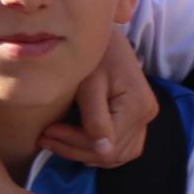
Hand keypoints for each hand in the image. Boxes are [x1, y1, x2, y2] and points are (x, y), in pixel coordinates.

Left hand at [42, 34, 158, 165]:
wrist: (109, 37)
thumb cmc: (96, 53)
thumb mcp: (89, 84)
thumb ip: (96, 118)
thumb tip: (104, 152)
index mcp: (137, 106)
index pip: (104, 145)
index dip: (73, 144)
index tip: (46, 133)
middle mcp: (147, 115)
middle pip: (111, 154)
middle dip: (74, 150)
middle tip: (46, 138)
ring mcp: (146, 118)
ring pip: (118, 155)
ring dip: (85, 153)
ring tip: (57, 140)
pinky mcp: (140, 118)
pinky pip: (123, 147)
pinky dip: (100, 150)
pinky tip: (77, 142)